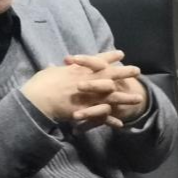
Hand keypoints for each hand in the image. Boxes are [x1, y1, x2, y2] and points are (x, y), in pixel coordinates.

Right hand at [20, 51, 141, 129]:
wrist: (38, 99)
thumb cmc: (40, 84)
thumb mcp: (48, 72)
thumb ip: (54, 69)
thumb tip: (53, 65)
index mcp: (78, 70)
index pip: (97, 60)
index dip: (109, 57)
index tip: (121, 54)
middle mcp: (87, 81)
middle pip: (110, 75)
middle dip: (124, 73)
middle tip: (137, 71)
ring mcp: (88, 97)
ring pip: (112, 96)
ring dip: (126, 98)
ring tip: (139, 99)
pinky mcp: (86, 110)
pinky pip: (101, 116)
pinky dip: (110, 120)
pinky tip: (121, 123)